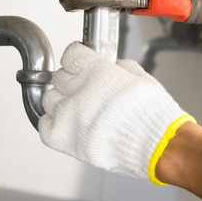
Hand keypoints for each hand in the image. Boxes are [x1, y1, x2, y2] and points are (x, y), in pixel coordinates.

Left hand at [40, 42, 192, 182]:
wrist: (156, 145)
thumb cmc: (152, 114)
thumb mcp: (141, 77)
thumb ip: (121, 68)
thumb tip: (113, 67)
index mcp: (95, 71)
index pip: (71, 55)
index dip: (78, 59)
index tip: (81, 63)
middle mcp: (77, 90)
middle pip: (59, 76)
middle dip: (72, 80)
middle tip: (85, 89)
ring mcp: (67, 114)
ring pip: (49, 98)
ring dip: (61, 101)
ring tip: (77, 108)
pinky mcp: (63, 138)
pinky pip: (44, 125)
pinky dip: (52, 123)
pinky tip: (66, 123)